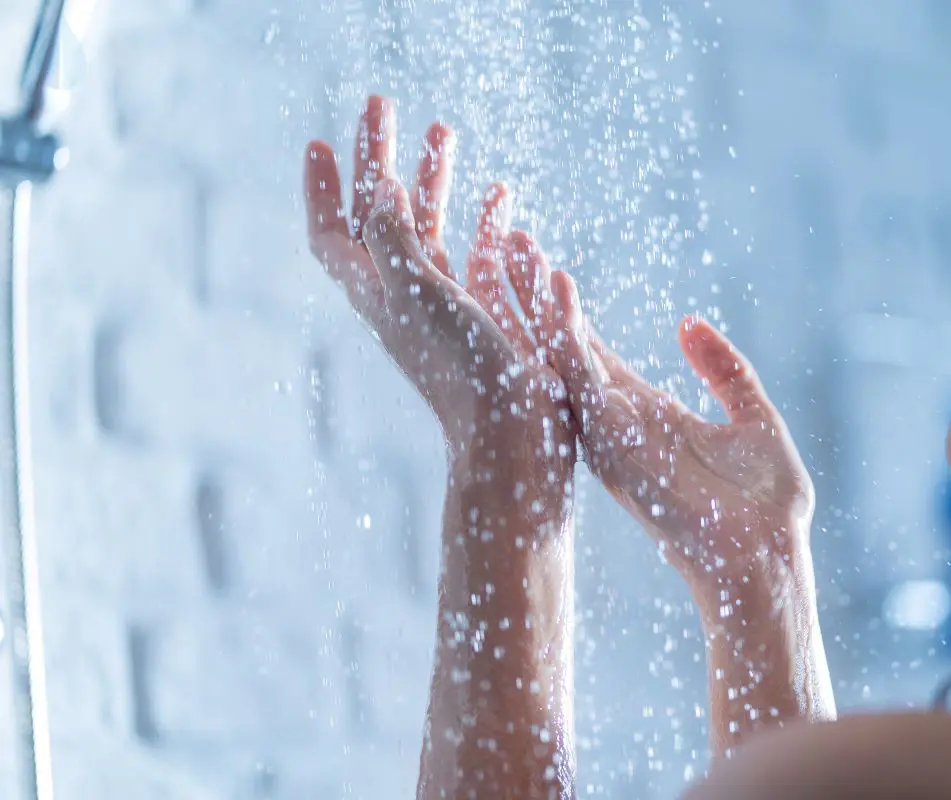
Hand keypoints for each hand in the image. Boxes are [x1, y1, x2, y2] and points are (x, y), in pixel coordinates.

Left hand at [303, 97, 575, 506]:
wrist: (513, 433)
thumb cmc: (462, 367)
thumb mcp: (418, 292)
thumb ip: (394, 237)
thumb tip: (379, 190)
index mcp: (377, 293)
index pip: (332, 233)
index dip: (322, 189)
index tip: (321, 143)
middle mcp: (404, 296)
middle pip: (380, 216)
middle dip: (379, 160)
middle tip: (383, 106)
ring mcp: (445, 306)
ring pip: (429, 228)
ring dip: (432, 179)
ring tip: (444, 131)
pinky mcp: (485, 315)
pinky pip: (478, 253)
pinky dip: (484, 220)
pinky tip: (501, 196)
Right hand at [541, 271, 814, 597]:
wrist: (766, 558)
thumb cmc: (765, 505)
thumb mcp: (753, 417)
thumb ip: (722, 369)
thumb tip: (687, 322)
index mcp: (645, 416)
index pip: (592, 352)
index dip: (566, 311)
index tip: (542, 266)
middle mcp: (617, 423)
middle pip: (563, 347)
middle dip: (533, 297)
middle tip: (509, 241)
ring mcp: (612, 433)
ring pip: (560, 356)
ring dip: (535, 303)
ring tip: (514, 246)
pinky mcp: (616, 444)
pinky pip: (582, 380)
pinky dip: (567, 333)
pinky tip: (557, 288)